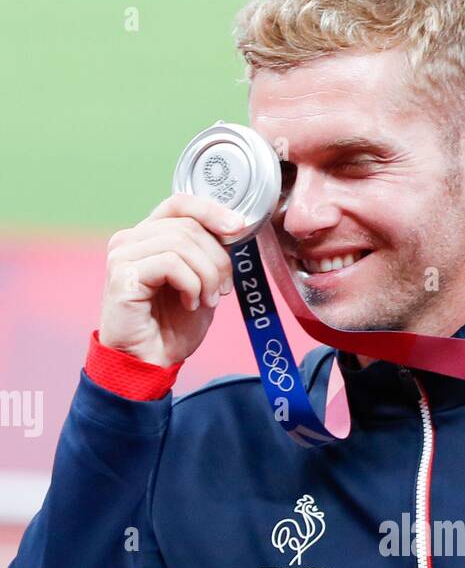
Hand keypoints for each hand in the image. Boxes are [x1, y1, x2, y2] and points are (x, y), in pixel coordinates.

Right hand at [97, 193, 246, 367]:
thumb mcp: (201, 284)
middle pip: (189, 226)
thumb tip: (234, 227)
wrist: (149, 364)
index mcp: (147, 237)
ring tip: (207, 301)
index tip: (239, 227)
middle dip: (217, 259)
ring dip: (206, 275)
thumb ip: (209, 254)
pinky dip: (191, 285)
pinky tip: (190, 304)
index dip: (212, 210)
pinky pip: (171, 263)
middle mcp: (130, 240)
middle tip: (222, 290)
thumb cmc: (172, 328)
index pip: (179, 203)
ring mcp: (122, 255)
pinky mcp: (122, 274)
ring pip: (182, 243)